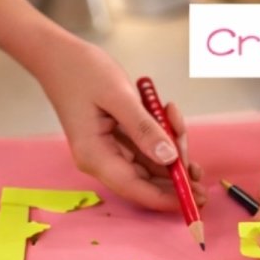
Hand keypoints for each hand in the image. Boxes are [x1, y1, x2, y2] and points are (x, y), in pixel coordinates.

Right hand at [33, 42, 204, 212]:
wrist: (58, 57)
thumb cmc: (83, 72)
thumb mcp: (118, 96)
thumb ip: (144, 129)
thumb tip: (170, 159)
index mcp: (96, 156)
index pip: (135, 187)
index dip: (165, 198)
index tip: (192, 201)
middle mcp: (100, 160)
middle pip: (144, 180)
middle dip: (174, 177)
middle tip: (201, 170)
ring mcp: (106, 152)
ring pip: (147, 164)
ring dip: (169, 151)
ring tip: (178, 121)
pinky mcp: (113, 141)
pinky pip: (143, 148)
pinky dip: (160, 136)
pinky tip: (169, 114)